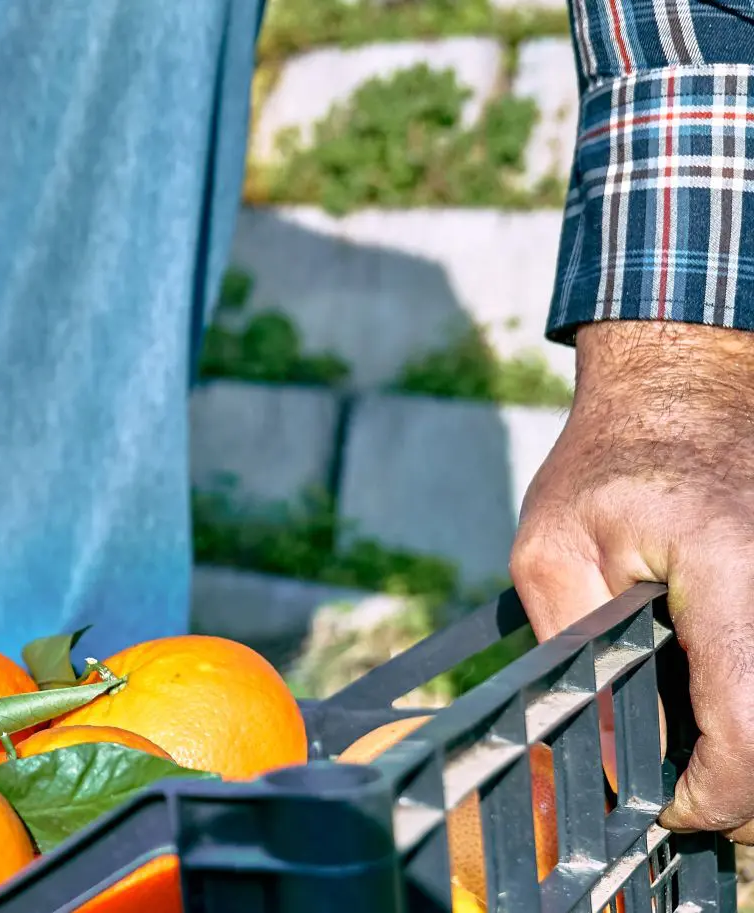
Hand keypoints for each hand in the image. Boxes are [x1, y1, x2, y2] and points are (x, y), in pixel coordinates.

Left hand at [512, 320, 753, 841]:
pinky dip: (748, 696)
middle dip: (735, 785)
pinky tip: (712, 688)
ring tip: (689, 738)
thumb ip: (572, 653)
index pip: (748, 735)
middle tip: (676, 787)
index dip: (708, 796)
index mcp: (732, 581)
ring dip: (747, 743)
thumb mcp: (551, 552)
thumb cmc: (610, 462)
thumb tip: (598, 751)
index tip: (665, 806)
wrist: (685, 386)